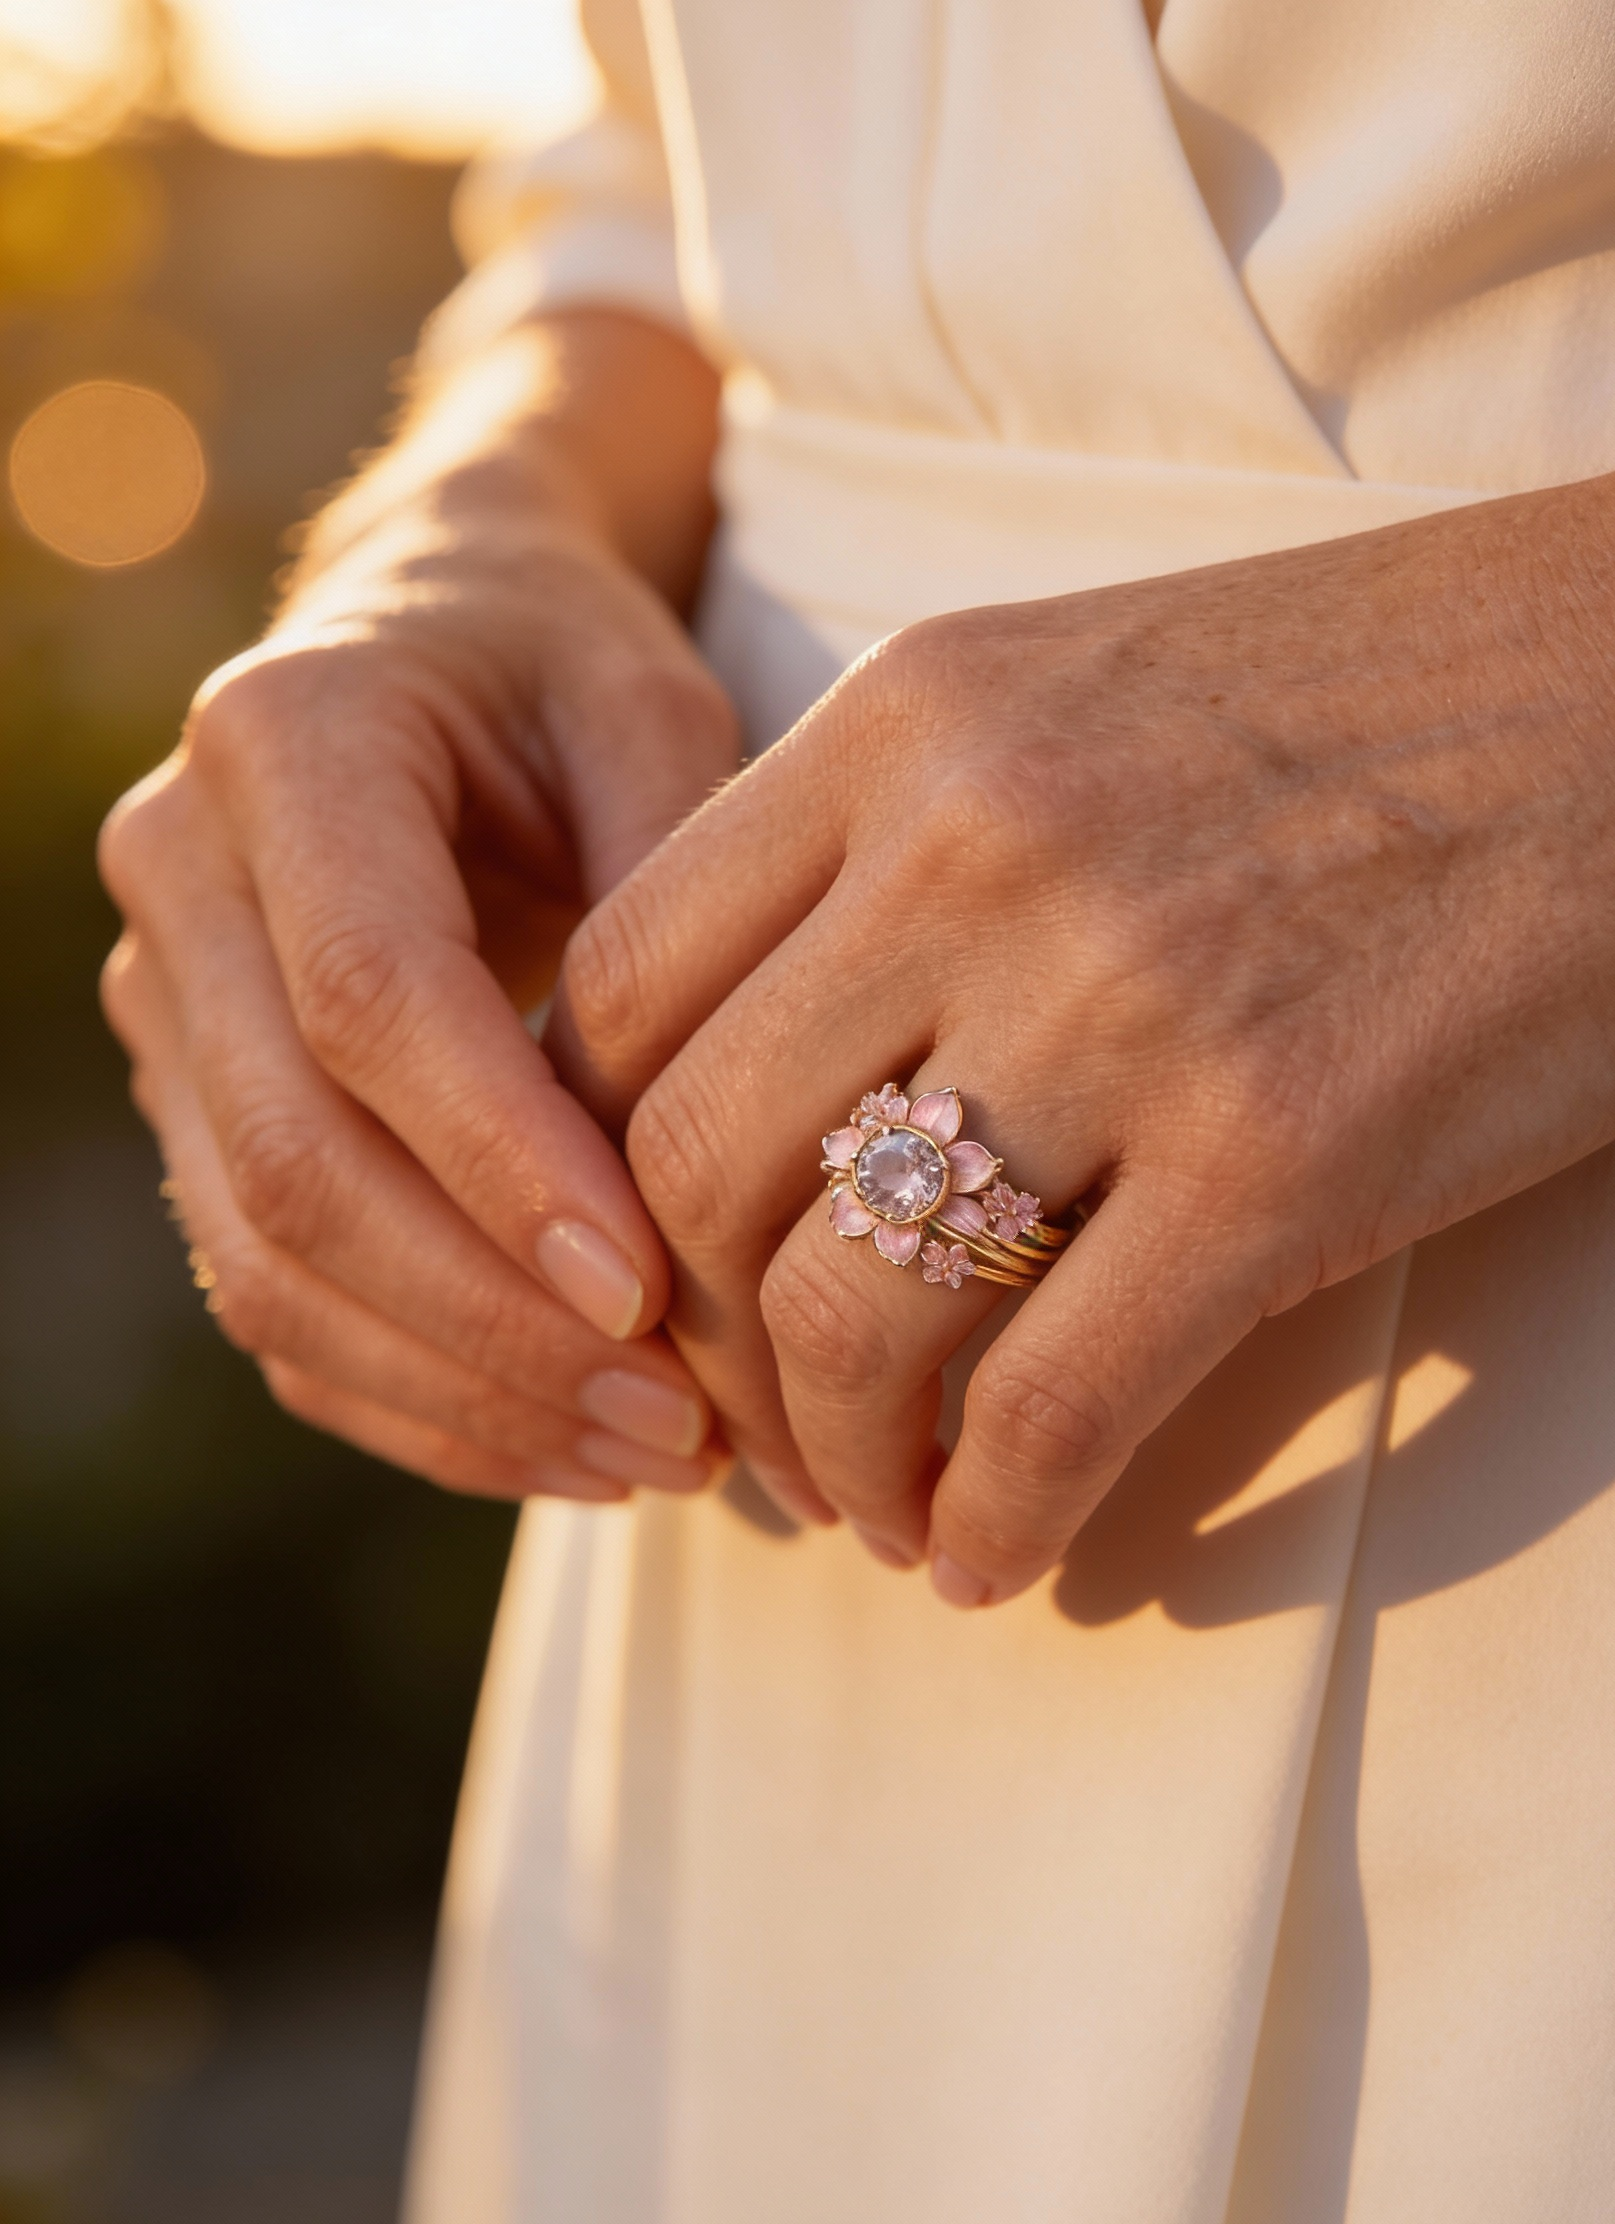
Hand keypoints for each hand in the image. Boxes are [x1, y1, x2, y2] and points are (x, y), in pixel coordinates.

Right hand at [100, 316, 735, 1501]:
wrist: (441, 638)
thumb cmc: (572, 671)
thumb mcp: (656, 711)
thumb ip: (677, 892)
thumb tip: (710, 1145)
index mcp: (286, 742)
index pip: (369, 997)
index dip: (501, 1164)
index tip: (651, 1290)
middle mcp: (182, 877)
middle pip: (298, 1162)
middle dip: (494, 1323)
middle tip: (687, 1425)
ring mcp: (166, 1008)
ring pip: (265, 1264)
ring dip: (464, 1392)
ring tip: (662, 1457)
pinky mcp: (195, 1110)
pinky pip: (273, 1301)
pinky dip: (418, 1398)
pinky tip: (572, 1445)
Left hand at [552, 421, 1614, 1595]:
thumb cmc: (1393, 701)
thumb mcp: (1084, 694)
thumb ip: (906, 847)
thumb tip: (789, 1080)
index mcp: (905, 720)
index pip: (616, 985)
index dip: (591, 1173)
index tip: (653, 1271)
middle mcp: (974, 847)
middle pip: (687, 1169)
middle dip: (694, 1353)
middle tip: (753, 1435)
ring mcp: (1125, 998)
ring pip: (845, 1309)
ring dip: (832, 1462)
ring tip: (878, 1513)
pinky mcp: (1283, 1151)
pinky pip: (1058, 1398)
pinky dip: (1000, 1513)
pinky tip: (998, 1555)